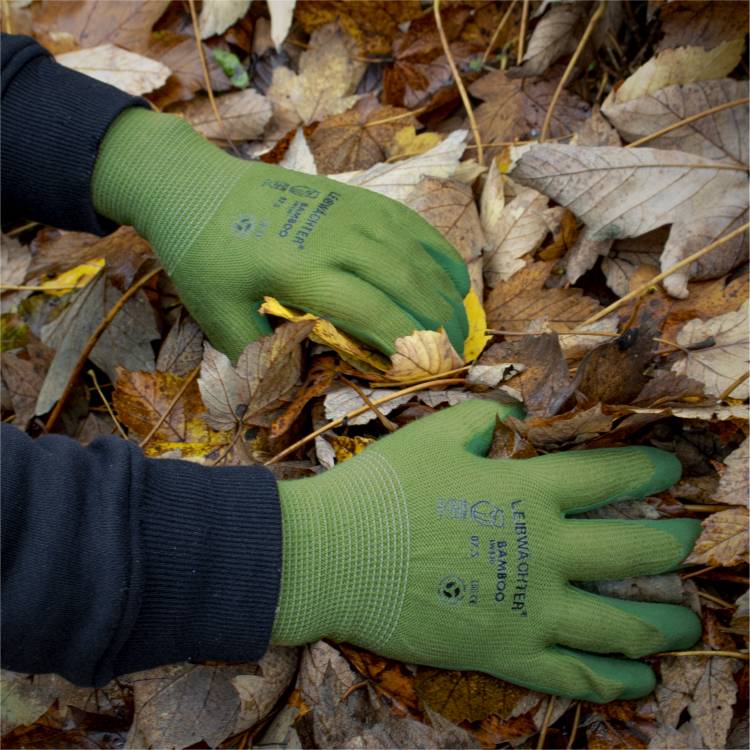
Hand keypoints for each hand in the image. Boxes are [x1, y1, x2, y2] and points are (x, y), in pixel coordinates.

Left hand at [92, 108, 469, 360]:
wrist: (195, 187)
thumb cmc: (205, 256)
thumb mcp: (216, 315)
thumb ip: (257, 357)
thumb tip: (295, 391)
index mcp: (301, 271)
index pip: (372, 313)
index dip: (405, 346)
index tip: (424, 372)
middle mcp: (335, 238)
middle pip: (406, 284)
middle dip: (437, 326)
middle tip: (453, 358)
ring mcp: (349, 211)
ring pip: (416, 253)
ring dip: (446, 292)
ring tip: (461, 326)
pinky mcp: (355, 196)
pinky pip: (411, 224)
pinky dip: (439, 253)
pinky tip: (455, 278)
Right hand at [272, 400, 700, 702]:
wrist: (334, 556)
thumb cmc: (383, 490)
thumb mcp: (433, 436)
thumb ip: (482, 419)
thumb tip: (510, 411)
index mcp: (527, 491)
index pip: (608, 477)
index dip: (648, 469)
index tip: (671, 469)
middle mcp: (544, 550)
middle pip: (633, 551)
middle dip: (672, 544)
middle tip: (688, 541)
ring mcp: (530, 607)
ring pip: (620, 623)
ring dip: (663, 624)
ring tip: (685, 624)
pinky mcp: (506, 651)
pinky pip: (574, 676)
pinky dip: (615, 680)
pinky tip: (640, 680)